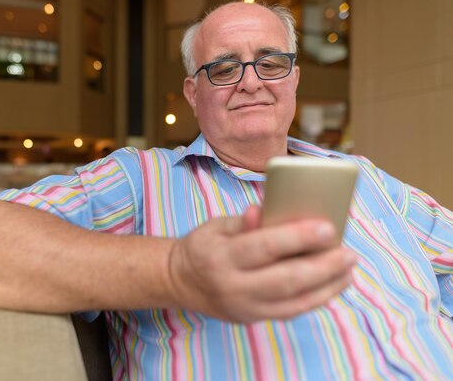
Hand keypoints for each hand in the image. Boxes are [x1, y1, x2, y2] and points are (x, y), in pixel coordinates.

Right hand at [167, 206, 355, 322]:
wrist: (181, 282)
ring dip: (327, 286)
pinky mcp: (253, 319)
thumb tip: (264, 210)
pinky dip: (316, 298)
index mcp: (220, 256)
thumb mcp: (216, 226)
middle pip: (285, 279)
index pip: (264, 247)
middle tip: (348, 252)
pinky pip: (291, 312)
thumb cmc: (204, 246)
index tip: (328, 227)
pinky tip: (333, 284)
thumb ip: (243, 222)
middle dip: (323, 266)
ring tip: (348, 268)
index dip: (297, 237)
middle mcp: (232, 286)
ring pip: (294, 301)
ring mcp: (244, 307)